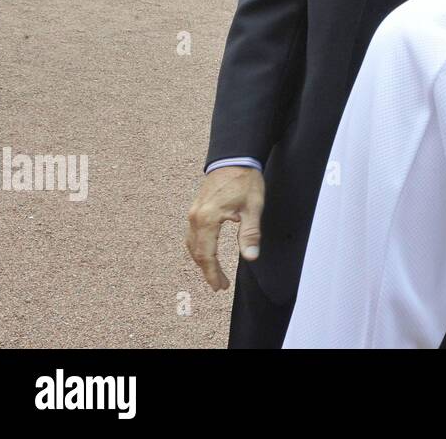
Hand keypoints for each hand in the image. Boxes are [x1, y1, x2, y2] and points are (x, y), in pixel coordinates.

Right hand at [186, 166, 264, 291]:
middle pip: (196, 252)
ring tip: (214, 273)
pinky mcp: (196, 209)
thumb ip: (250, 233)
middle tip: (219, 285)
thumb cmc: (245, 180)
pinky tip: (207, 253)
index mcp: (208, 219)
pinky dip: (198, 248)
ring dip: (202, 260)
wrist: (234, 157)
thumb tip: (250, 258)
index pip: (207, 255)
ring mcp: (193, 213)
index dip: (213, 273)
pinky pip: (192, 235)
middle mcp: (195, 218)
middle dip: (207, 271)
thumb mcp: (253, 207)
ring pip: (192, 244)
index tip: (220, 287)